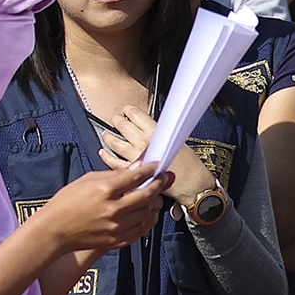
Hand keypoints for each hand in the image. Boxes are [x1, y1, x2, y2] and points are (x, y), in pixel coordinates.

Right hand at [30, 162, 168, 255]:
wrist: (54, 231)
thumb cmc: (66, 203)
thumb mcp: (87, 180)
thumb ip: (114, 175)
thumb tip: (136, 168)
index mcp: (104, 191)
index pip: (136, 177)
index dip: (150, 170)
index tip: (157, 167)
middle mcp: (112, 209)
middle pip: (146, 195)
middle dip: (159, 185)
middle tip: (164, 179)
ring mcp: (116, 227)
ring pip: (146, 213)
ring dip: (153, 202)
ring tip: (153, 195)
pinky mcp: (116, 240)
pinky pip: (140, 229)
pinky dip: (146, 220)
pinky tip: (146, 212)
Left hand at [92, 105, 215, 207]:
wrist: (191, 184)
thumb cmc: (189, 164)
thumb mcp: (178, 141)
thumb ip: (161, 134)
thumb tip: (148, 126)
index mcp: (156, 133)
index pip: (137, 115)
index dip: (129, 111)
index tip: (126, 110)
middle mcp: (143, 143)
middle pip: (123, 126)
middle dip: (118, 120)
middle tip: (116, 119)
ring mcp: (135, 157)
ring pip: (115, 142)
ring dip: (109, 136)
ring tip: (106, 133)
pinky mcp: (132, 171)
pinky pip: (113, 162)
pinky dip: (106, 156)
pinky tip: (103, 152)